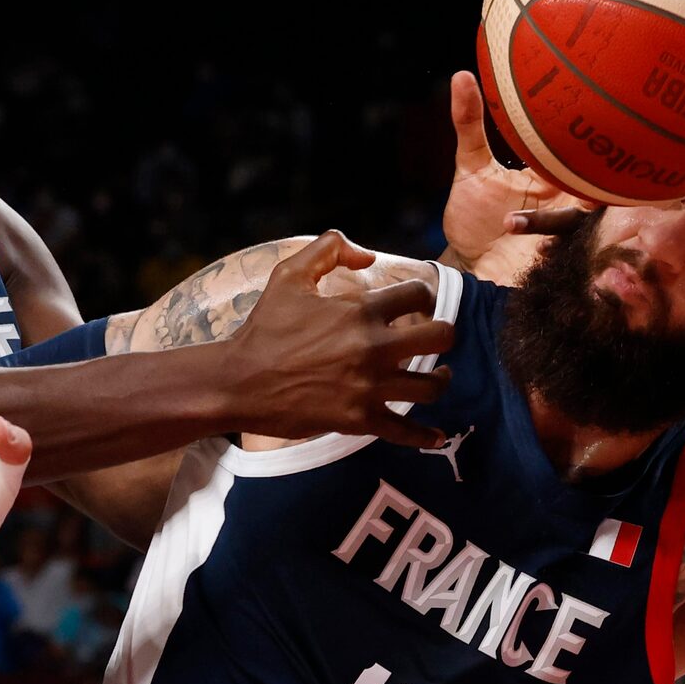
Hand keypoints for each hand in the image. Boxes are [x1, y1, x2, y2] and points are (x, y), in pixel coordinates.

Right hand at [222, 232, 455, 449]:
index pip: (419, 294)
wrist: (240, 381)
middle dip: (444, 335)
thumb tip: (368, 255)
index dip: (423, 296)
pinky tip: (438, 434)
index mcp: (360, 310)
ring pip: (432, 385)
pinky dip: (426, 435)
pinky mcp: (360, 420)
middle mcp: (373, 347)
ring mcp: (369, 386)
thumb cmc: (264, 328)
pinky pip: (405, 431)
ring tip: (439, 376)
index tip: (418, 305)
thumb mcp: (289, 274)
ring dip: (441, 379)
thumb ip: (329, 248)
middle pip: (441, 337)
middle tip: (435, 338)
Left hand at [440, 71, 590, 284]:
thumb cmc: (473, 218)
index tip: (590, 124)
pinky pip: (571, 254)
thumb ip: (469, 124)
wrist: (469, 268)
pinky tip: (525, 244)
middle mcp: (570, 204)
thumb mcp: (470, 169)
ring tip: (508, 223)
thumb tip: (461, 75)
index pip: (583, 154)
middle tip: (559, 183)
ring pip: (583, 223)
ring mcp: (568, 235)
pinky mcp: (561, 264)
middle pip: (598, 189)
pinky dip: (553, 248)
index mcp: (555, 178)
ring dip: (550, 223)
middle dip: (590, 183)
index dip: (593, 140)